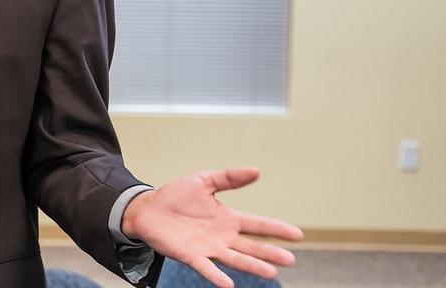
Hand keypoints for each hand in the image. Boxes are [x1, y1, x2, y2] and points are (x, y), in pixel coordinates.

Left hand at [122, 167, 303, 287]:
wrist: (147, 207)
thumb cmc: (176, 196)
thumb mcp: (204, 180)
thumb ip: (230, 178)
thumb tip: (257, 171)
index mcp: (228, 219)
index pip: (258, 225)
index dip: (277, 229)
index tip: (298, 234)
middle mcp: (223, 236)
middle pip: (251, 246)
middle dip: (270, 253)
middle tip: (290, 259)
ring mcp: (208, 247)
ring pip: (235, 259)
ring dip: (252, 266)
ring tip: (270, 272)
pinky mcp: (190, 255)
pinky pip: (206, 267)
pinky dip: (216, 275)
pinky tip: (228, 284)